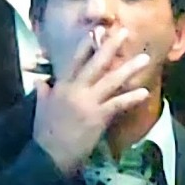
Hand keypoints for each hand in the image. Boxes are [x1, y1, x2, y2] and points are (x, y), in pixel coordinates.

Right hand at [32, 28, 150, 174]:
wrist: (50, 154)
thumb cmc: (44, 132)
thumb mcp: (41, 107)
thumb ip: (42, 92)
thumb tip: (39, 81)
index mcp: (62, 86)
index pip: (75, 61)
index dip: (86, 45)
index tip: (96, 30)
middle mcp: (76, 90)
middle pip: (96, 64)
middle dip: (110, 47)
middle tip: (123, 32)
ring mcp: (88, 102)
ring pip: (111, 81)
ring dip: (128, 69)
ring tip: (144, 58)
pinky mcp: (98, 116)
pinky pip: (118, 104)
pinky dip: (131, 97)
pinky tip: (144, 91)